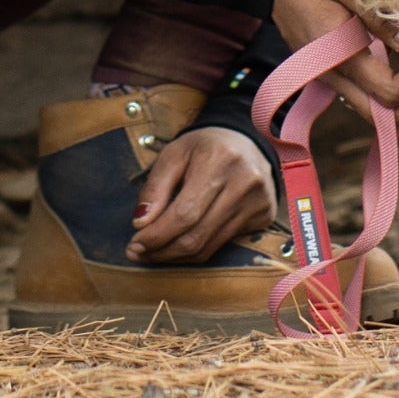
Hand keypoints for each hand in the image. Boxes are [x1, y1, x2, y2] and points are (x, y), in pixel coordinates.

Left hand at [126, 127, 275, 263]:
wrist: (246, 141)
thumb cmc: (204, 147)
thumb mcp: (174, 154)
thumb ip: (155, 187)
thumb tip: (140, 223)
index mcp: (219, 161)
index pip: (184, 214)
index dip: (156, 235)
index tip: (134, 244)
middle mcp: (244, 183)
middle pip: (196, 236)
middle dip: (162, 250)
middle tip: (138, 253)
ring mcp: (257, 202)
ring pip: (209, 247)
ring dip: (176, 256)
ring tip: (154, 253)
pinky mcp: (264, 217)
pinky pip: (223, 245)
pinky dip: (197, 251)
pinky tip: (179, 247)